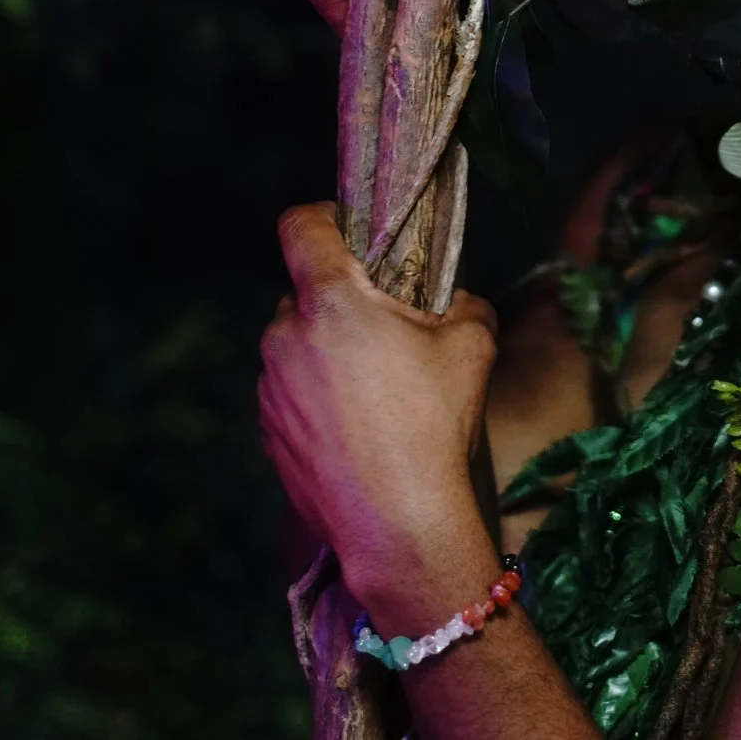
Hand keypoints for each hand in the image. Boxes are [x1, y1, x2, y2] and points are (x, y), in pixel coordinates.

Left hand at [258, 203, 502, 601]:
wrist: (398, 524)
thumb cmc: (433, 428)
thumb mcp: (472, 347)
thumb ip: (463, 304)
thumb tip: (455, 301)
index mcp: (330, 300)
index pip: (300, 226)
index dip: (324, 216)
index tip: (350, 232)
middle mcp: (285, 336)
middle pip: (305, 292)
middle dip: (343, 303)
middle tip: (389, 333)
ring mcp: (270, 387)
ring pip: (297, 346)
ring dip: (329, 353)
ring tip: (378, 393)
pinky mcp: (267, 431)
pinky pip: (291, 392)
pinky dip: (318, 398)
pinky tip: (360, 429)